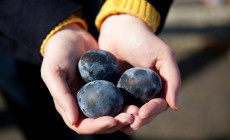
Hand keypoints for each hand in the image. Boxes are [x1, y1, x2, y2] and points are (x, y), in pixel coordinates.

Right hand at [41, 23, 133, 133]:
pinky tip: (136, 100)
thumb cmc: (57, 53)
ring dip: (123, 115)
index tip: (112, 120)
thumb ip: (61, 95)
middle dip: (115, 123)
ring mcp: (96, 95)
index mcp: (69, 105)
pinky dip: (126, 101)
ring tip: (136, 111)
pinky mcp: (106, 85)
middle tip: (130, 117)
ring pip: (111, 112)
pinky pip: (116, 97)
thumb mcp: (53, 71)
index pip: (83, 125)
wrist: (71, 35)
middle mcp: (83, 104)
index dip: (97, 126)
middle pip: (100, 122)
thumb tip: (73, 120)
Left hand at [98, 14, 180, 133]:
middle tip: (131, 122)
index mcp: (158, 85)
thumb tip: (175, 106)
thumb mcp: (163, 55)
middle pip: (144, 112)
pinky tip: (111, 118)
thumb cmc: (143, 40)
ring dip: (127, 118)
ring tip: (121, 123)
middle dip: (139, 118)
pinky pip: (115, 103)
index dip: (152, 110)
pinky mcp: (114, 88)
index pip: (159, 104)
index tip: (142, 113)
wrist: (119, 30)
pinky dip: (114, 112)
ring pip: (130, 110)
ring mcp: (128, 90)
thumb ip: (172, 79)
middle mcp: (144, 91)